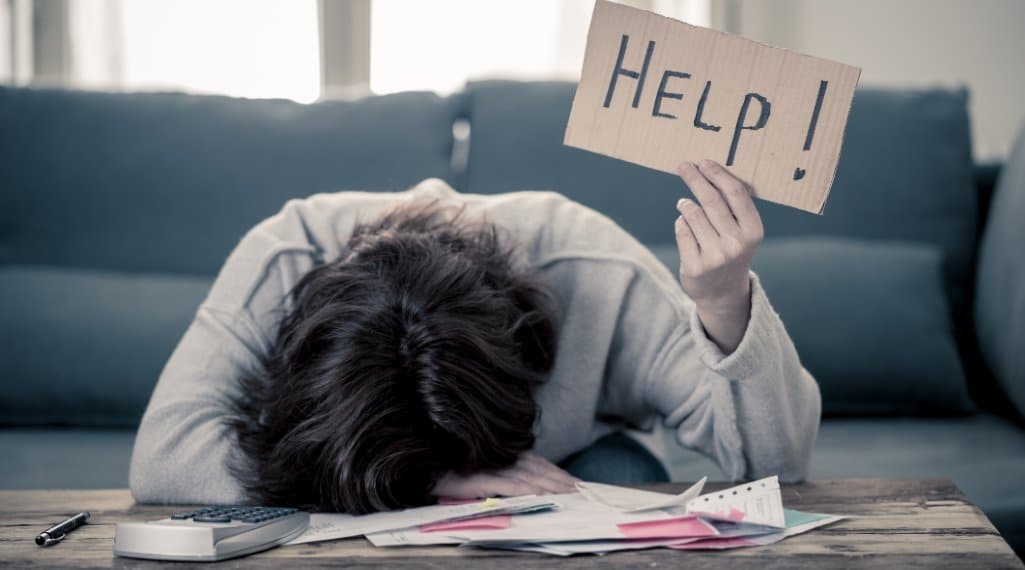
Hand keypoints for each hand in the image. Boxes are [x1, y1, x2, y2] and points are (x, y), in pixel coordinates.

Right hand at [431, 452, 578, 499]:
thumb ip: (499, 474)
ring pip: (532, 478)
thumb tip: (524, 486)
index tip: (576, 483)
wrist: (422, 466)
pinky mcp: (484, 479)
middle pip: (540, 469)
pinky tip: (545, 497)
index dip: (558, 473)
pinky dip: (532, 492)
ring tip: (572, 496)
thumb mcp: (478, 471)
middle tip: (582, 492)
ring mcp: (494, 467)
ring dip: (554, 487)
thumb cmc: (446, 470)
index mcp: (503, 453)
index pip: (538, 463)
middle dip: (562, 481)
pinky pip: (514, 486)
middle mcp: (502, 457)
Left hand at [674, 159, 764, 353]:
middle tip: (683, 166)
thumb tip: (708, 170)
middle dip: (695, 179)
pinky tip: (685, 225)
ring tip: (684, 204)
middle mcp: (736, 244)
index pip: (735, 194)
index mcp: (753, 231)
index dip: (718, 175)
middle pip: (711, 200)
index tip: (704, 162)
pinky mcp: (694, 266)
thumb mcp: (742, 231)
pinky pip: (681, 230)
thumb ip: (732, 206)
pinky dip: (681, 223)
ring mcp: (715, 256)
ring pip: (692, 214)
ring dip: (685, 204)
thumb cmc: (731, 251)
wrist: (722, 293)